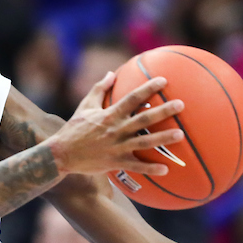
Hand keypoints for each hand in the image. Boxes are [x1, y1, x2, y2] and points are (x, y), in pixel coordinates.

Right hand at [48, 72, 184, 176]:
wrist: (61, 154)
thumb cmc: (73, 128)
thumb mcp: (84, 106)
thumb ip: (99, 89)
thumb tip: (111, 73)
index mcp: (109, 115)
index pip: (132, 98)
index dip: (148, 88)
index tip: (164, 81)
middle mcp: (116, 130)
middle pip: (144, 119)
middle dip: (164, 111)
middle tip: (181, 105)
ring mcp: (117, 147)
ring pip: (144, 142)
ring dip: (163, 139)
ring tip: (181, 134)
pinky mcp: (115, 162)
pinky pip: (136, 166)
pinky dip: (150, 168)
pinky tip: (166, 169)